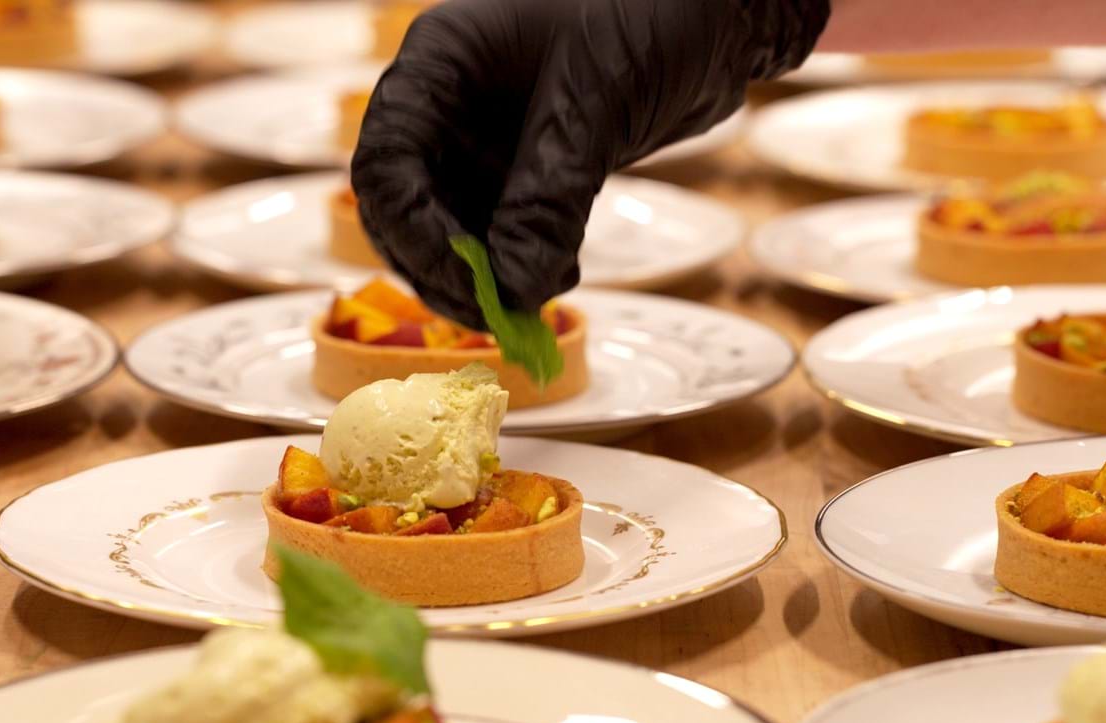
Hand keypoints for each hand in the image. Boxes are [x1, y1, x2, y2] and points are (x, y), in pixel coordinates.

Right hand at [350, 0, 827, 326]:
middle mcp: (448, 105)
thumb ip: (548, 198)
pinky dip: (520, 267)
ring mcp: (483, 141)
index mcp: (441, 63)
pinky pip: (498, 236)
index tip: (468, 282)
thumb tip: (513, 290)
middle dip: (446, 267)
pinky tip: (559, 274)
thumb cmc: (652, 15)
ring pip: (449, 232)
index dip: (413, 231)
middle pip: (404, 209)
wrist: (722, 13)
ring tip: (541, 293)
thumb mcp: (595, 106)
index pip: (383, 162)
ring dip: (486, 278)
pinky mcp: (524, 171)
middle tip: (500, 310)